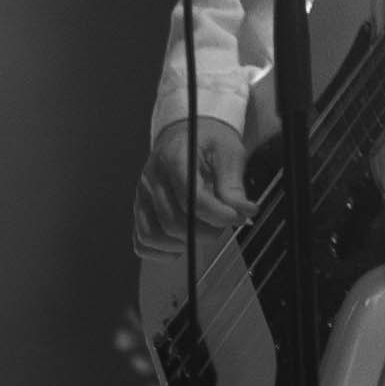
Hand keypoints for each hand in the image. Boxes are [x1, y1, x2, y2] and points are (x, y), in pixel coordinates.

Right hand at [137, 116, 260, 241]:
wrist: (187, 134)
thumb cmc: (208, 142)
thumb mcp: (228, 152)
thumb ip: (233, 183)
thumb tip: (244, 211)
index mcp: (173, 158)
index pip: (190, 197)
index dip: (216, 215)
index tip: (236, 217)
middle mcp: (152, 179)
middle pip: (173, 221)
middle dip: (206, 232)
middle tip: (224, 224)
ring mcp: (142, 197)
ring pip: (154, 235)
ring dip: (183, 244)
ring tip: (204, 231)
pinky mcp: (140, 211)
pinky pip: (142, 242)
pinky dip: (162, 251)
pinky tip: (182, 242)